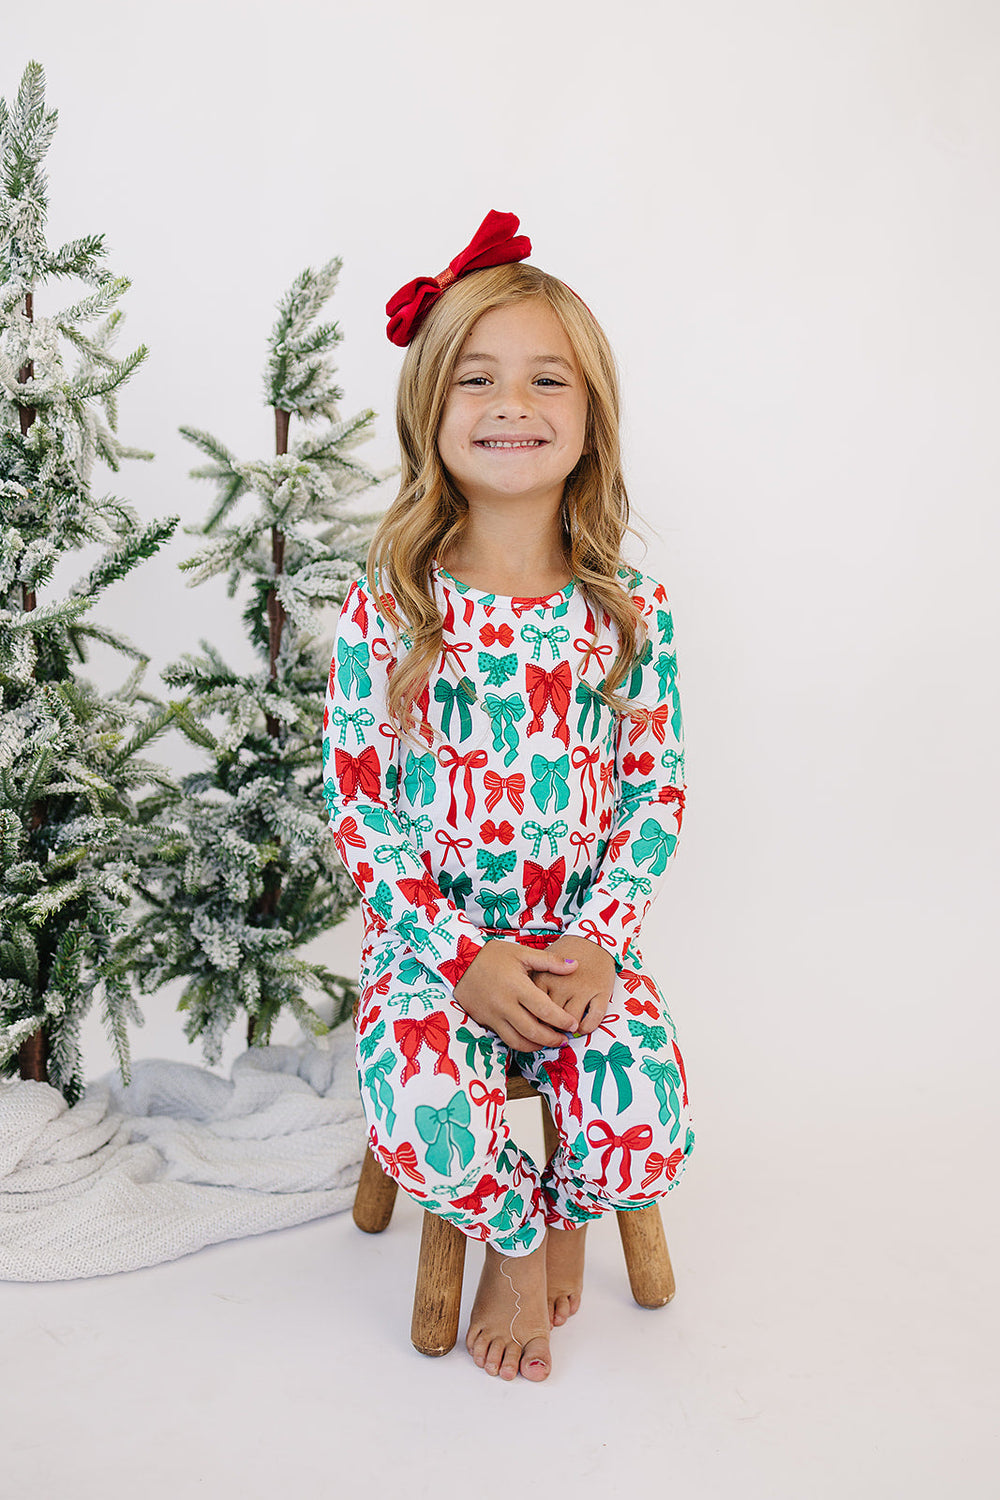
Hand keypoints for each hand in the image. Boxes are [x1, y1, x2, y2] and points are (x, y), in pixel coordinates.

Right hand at [453, 940, 580, 1050]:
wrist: (459, 961)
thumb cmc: (492, 955)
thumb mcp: (522, 953)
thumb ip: (549, 961)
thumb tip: (574, 966)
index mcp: (517, 986)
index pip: (545, 1010)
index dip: (562, 1020)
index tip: (573, 1025)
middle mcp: (505, 1005)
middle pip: (533, 1031)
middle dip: (552, 1039)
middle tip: (565, 1039)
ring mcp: (493, 1016)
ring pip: (518, 1041)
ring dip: (537, 1046)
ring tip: (550, 1043)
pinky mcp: (485, 1021)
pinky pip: (505, 1039)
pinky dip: (520, 1043)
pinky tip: (531, 1040)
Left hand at [531, 935, 615, 1035]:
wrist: (592, 939)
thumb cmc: (564, 954)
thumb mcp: (542, 963)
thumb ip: (531, 983)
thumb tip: (519, 1008)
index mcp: (544, 978)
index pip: (532, 1009)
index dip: (533, 1020)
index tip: (535, 1023)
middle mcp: (562, 985)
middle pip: (551, 1018)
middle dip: (550, 1029)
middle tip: (550, 1031)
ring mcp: (582, 989)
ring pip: (572, 1020)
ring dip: (568, 1029)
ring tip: (566, 1030)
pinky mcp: (601, 992)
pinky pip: (594, 1018)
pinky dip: (587, 1027)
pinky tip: (583, 1027)